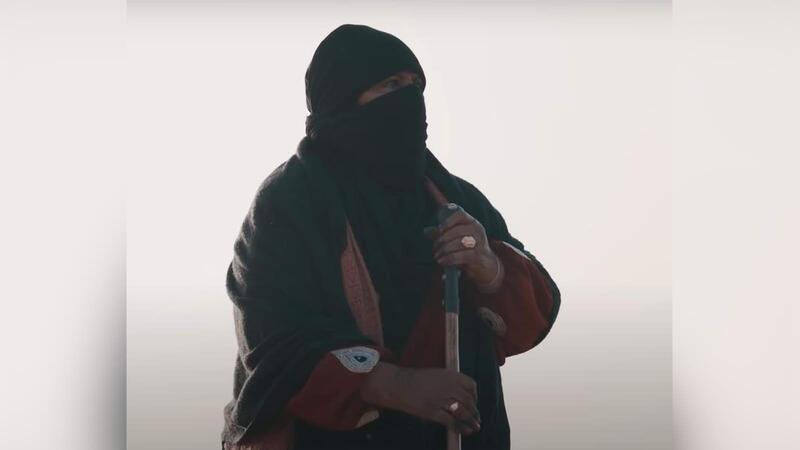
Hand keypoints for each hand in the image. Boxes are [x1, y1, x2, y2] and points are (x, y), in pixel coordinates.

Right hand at [360, 363, 480, 434]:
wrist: (399, 385)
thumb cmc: (416, 380)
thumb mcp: (437, 375)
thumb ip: (451, 382)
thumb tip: (464, 395)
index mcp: (450, 375)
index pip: (471, 385)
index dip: (475, 395)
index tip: (475, 401)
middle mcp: (448, 386)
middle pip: (468, 401)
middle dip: (474, 411)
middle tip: (477, 418)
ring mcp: (441, 399)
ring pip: (462, 412)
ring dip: (471, 420)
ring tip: (476, 426)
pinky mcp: (433, 411)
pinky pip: (451, 421)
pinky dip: (460, 427)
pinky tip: (465, 431)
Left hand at [429, 204, 499, 286]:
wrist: (484, 264)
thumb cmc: (466, 249)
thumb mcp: (455, 239)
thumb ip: (441, 234)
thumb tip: (426, 231)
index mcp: (471, 222)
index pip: (460, 215)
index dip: (447, 221)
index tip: (439, 229)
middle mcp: (477, 230)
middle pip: (457, 230)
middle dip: (442, 239)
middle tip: (435, 247)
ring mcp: (480, 242)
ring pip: (459, 243)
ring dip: (444, 249)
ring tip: (437, 255)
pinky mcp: (478, 256)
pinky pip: (461, 255)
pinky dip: (449, 258)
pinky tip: (442, 261)